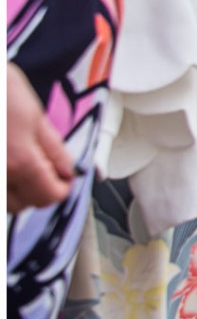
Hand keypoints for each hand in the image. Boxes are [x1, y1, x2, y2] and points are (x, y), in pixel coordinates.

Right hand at [7, 64, 74, 212]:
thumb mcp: (33, 114)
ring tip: (11, 161)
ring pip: (1, 204)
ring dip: (10, 190)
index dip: (60, 186)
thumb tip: (67, 170)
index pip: (49, 196)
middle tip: (37, 165)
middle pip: (22, 205)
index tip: (62, 176)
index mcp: (18, 161)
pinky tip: (2, 161)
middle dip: (34, 189)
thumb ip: (53, 148)